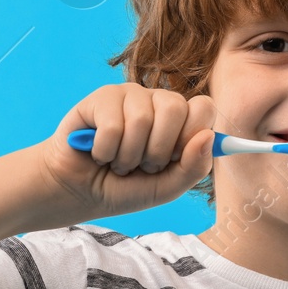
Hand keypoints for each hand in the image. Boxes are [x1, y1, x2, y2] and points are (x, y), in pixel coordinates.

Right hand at [38, 84, 216, 218]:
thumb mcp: (166, 188)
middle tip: (143, 164)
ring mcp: (130, 96)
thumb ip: (194, 167)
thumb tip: (208, 136)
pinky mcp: (102, 97)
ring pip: (142, 119)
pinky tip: (98, 153)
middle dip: (157, 150)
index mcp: (180, 121)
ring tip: (118, 162)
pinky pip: (113, 125)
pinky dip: (105, 151)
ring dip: (128, 156)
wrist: (79, 192)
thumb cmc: (124, 187)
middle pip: (176, 108)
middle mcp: (158, 103)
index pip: (204, 107)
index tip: (175, 158)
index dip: (192, 135)